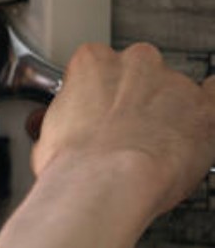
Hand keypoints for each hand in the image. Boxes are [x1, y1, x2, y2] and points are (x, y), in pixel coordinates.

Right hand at [32, 43, 214, 215]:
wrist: (105, 184)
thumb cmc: (75, 165)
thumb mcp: (50, 134)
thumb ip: (72, 119)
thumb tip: (72, 133)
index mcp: (93, 62)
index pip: (99, 67)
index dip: (99, 95)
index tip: (98, 114)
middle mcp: (136, 63)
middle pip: (140, 73)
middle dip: (134, 99)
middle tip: (123, 132)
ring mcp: (173, 84)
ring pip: (174, 90)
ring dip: (166, 113)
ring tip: (152, 149)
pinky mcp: (204, 109)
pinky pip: (214, 94)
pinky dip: (208, 106)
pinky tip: (197, 123)